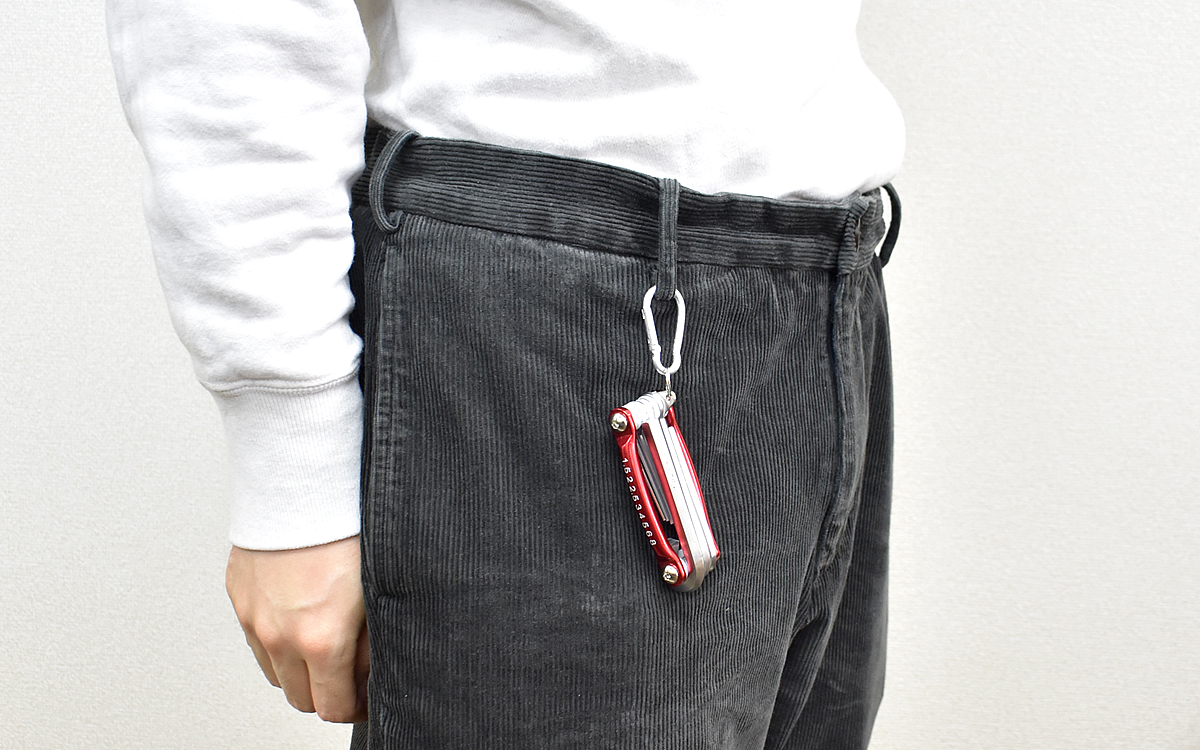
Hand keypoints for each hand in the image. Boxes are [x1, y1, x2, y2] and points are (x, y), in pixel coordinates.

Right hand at [225, 535, 368, 722]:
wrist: (303, 481)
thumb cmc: (345, 525)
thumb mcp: (377, 590)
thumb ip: (371, 641)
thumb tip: (369, 669)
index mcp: (321, 640)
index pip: (333, 708)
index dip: (355, 707)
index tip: (364, 697)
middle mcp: (281, 636)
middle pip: (300, 699)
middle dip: (327, 693)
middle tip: (348, 674)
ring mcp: (255, 618)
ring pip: (275, 673)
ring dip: (298, 670)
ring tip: (323, 644)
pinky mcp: (239, 596)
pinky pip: (256, 639)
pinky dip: (276, 641)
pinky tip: (298, 616)